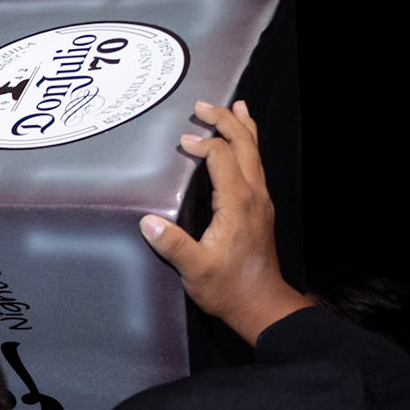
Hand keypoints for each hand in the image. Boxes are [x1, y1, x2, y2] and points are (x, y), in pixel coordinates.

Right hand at [138, 100, 307, 344]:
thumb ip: (172, 244)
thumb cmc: (229, 288)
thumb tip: (148, 221)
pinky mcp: (260, 209)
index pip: (221, 158)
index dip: (203, 144)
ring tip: (235, 107)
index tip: (183, 142)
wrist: (261, 303)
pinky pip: (256, 166)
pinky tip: (242, 144)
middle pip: (244, 145)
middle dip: (225, 121)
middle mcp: (254, 196)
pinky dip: (248, 147)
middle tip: (204, 106)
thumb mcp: (195, 269)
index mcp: (237, 203)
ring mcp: (261, 201)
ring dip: (242, 128)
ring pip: (255, 153)